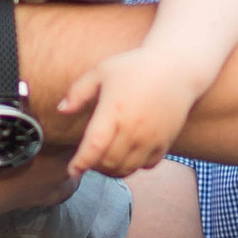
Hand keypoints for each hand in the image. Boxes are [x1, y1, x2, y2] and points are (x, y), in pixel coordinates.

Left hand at [58, 49, 202, 178]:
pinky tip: (128, 155)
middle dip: (95, 167)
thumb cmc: (135, 67)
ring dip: (113, 170)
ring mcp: (151, 138)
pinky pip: (147, 165)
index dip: (81, 163)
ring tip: (106, 161)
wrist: (176, 68)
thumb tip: (61, 109)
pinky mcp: (165, 141)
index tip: (73, 170)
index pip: (94, 147)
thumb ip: (78, 92)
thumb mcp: (102, 71)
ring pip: (128, 169)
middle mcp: (133, 128)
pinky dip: (135, 166)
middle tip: (89, 160)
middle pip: (109, 163)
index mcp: (114, 111)